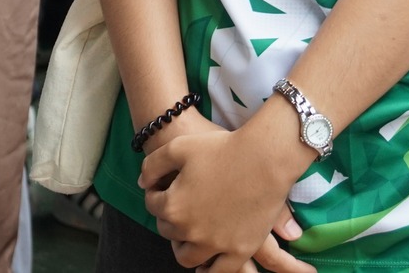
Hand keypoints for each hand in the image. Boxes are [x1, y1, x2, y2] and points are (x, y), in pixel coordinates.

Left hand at [140, 112, 315, 272]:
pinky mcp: (240, 250)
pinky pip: (219, 272)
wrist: (265, 158)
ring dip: (183, 245)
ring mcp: (216, 244)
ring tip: (189, 232)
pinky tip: (206, 264)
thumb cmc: (222, 148)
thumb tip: (142, 183)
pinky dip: (209, 270)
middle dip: (169, 217)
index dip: (156, 192)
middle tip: (180, 205)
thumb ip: (152, 166)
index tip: (164, 186)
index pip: (152, 205)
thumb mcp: (179, 147)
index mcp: (174, 206)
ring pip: (188, 256)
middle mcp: (191, 231)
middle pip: (168, 231)